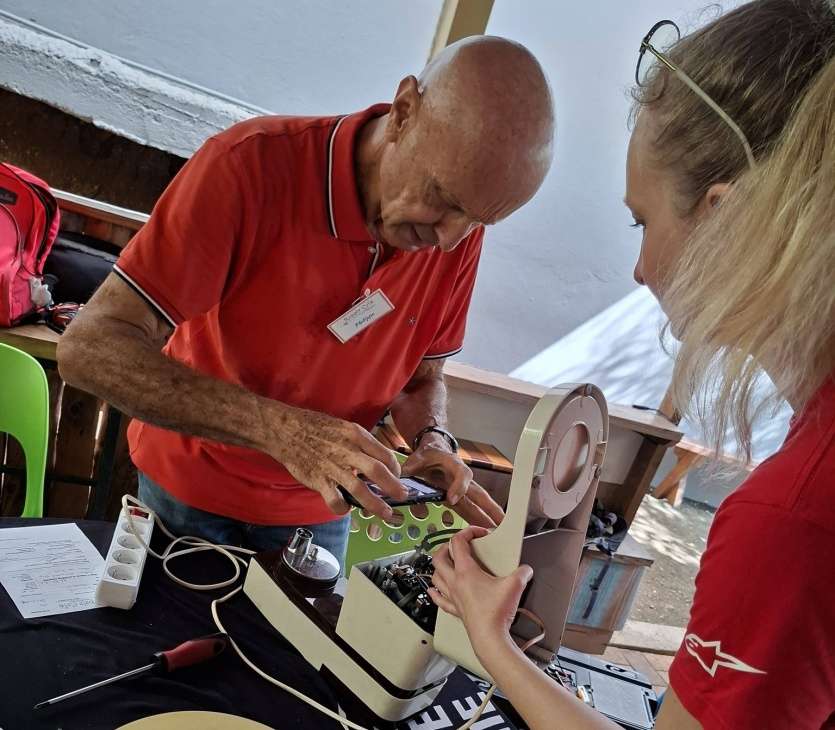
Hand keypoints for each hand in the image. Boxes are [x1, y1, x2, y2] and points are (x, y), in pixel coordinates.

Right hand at [265, 404, 405, 518]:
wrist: (285, 429)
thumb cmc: (314, 427)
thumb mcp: (342, 427)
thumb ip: (359, 443)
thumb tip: (377, 459)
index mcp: (355, 435)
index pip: (384, 454)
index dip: (395, 468)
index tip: (398, 476)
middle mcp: (347, 451)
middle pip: (377, 471)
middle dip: (393, 487)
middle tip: (402, 497)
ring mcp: (332, 467)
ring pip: (359, 489)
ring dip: (375, 504)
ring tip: (385, 513)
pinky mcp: (318, 480)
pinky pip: (335, 500)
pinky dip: (343, 508)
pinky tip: (346, 509)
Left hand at [402, 443, 503, 527]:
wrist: (433, 451)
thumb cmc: (427, 454)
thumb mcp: (417, 457)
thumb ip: (411, 468)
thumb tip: (404, 480)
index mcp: (452, 464)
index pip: (461, 474)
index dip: (459, 486)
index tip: (452, 499)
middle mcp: (462, 478)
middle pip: (478, 492)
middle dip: (489, 508)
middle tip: (500, 522)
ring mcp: (463, 489)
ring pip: (478, 503)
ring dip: (489, 517)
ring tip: (500, 532)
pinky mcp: (460, 497)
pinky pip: (471, 509)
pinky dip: (479, 520)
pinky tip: (486, 532)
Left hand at [429, 526, 532, 658]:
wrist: (490, 637)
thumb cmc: (496, 613)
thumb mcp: (514, 585)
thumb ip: (522, 572)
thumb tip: (526, 570)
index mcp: (466, 571)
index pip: (458, 542)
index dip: (467, 532)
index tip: (478, 532)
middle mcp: (455, 582)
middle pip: (439, 557)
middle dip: (446, 547)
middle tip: (456, 545)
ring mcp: (452, 596)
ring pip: (435, 576)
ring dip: (438, 567)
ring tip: (446, 563)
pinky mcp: (455, 610)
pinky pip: (438, 599)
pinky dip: (434, 592)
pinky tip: (433, 590)